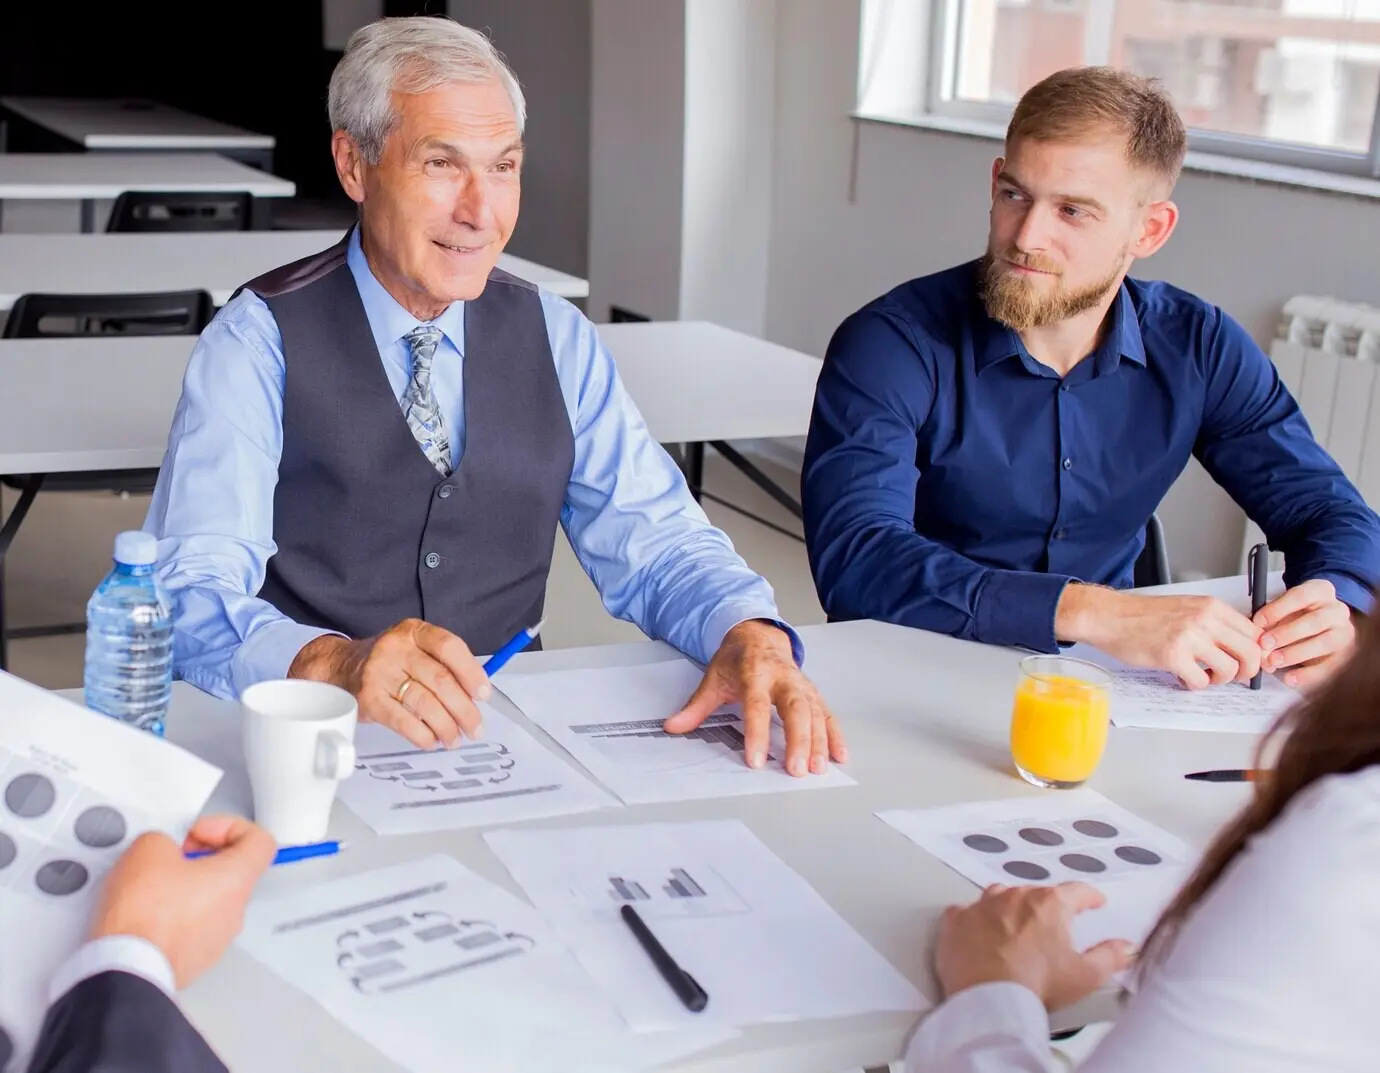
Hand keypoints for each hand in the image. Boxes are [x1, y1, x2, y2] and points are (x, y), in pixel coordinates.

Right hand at [90, 815, 276, 988]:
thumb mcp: (149, 848)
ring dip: (183, 887)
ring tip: (151, 887)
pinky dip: (172, 916)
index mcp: (236, 879)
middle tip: (170, 858)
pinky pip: (190, 926)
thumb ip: (165, 838)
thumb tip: (161, 848)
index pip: (259, 841)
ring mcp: (216, 937)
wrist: (126, 967)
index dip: (229, 827)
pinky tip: (145, 914)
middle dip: (198, 857)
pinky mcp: (194, 957)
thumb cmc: (145, 916)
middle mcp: (235, 910)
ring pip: (208, 900)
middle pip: (230, 870)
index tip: (200, 832)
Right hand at [289, 620, 491, 747]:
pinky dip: (422, 734)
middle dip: (464, 708)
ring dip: (446, 726)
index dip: (471, 672)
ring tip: (455, 738)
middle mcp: (396, 648)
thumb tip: (477, 694)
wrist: (340, 667)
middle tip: (475, 727)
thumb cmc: (388, 661)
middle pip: (440, 680)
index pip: (449, 647)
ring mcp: (380, 673)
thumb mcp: (414, 648)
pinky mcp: (369, 699)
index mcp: (414, 631)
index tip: (484, 694)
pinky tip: (432, 740)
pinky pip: (403, 720)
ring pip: (424, 703)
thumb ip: (443, 664)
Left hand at [663, 620, 846, 775]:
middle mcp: (783, 677)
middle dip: (798, 740)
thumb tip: (673, 726)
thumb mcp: (713, 678)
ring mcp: (801, 684)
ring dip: (819, 741)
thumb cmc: (737, 659)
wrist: (758, 635)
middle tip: (796, 769)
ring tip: (817, 768)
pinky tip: (839, 755)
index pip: (757, 705)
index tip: (755, 760)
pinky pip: (827, 714)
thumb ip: (696, 706)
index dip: (757, 733)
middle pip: (795, 709)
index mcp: (755, 672)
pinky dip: (835, 735)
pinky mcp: (812, 692)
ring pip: (815, 713)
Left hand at [935, 882, 1133, 1010]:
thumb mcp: (1085, 975)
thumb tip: (1126, 948)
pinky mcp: (956, 921)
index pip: (1076, 891)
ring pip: (999, 896)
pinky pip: (966, 912)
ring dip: (1009, 908)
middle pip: (1036, 894)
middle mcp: (1014, 896)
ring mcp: (982, 906)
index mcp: (1049, 904)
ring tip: (1015, 927)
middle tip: (1051, 928)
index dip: (1089, 897)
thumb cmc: (1036, 984)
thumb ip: (1110, 957)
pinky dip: (974, 920)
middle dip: (1046, 908)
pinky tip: (978, 932)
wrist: (988, 999)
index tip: (1094, 901)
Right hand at [1056, 585, 1262, 688]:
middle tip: (1233, 676)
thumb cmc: (1144, 616)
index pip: (1255, 632)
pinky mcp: (1173, 656)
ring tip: (1202, 675)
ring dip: (1218, 679)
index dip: (1258, 653)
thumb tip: (1242, 647)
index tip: (1250, 664)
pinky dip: (1193, 684)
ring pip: (1230, 670)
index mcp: (1211, 606)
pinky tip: (1180, 676)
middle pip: (1251, 653)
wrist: (1109, 617)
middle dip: (1247, 671)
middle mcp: (1205, 619)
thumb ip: (1214, 624)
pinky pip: (1201, 681)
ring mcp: (1189, 637)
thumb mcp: (1186, 609)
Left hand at [1253, 579, 1355, 689]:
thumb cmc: (1298, 615)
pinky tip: (1289, 678)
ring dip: (1295, 653)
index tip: (1258, 621)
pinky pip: (1329, 667)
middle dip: (1286, 633)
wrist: (1324, 627)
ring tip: (1273, 661)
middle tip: (1264, 644)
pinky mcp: (1346, 655)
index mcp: (1321, 591)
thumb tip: (1253, 630)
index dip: (1278, 609)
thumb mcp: (1285, 609)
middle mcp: (1337, 610)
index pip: (1301, 595)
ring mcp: (1345, 633)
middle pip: (1315, 620)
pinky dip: (1307, 675)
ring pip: (1324, 643)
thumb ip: (1271, 617)